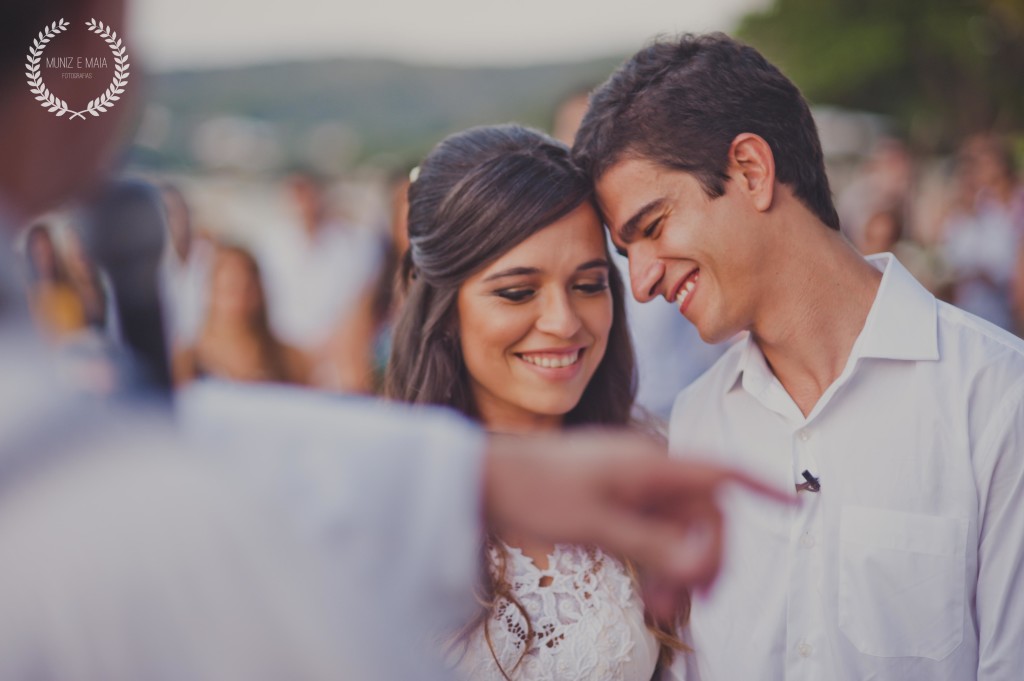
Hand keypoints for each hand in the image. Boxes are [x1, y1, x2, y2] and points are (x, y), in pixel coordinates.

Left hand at [483, 428, 790, 617]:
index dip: (761, 487)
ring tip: (658, 608)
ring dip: (678, 567)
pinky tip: (646, 590)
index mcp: (649, 464)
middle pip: (703, 513)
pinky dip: (656, 561)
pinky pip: (651, 532)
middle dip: (704, 558)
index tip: (795, 504)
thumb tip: (703, 561)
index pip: (719, 472)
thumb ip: (652, 543)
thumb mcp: (596, 525)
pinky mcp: (611, 501)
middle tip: (685, 602)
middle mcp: (646, 471)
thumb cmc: (534, 491)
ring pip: (677, 528)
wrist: (483, 477)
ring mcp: (629, 486)